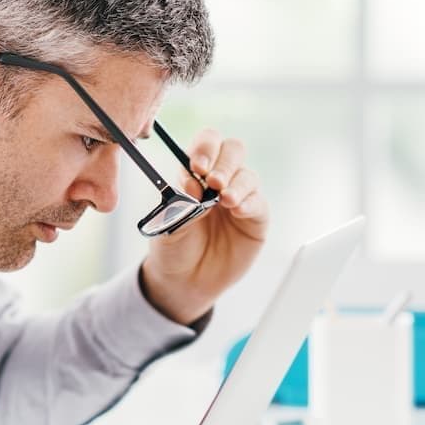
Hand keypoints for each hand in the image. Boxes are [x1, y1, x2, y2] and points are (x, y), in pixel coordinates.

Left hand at [141, 128, 268, 323]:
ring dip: (236, 184)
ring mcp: (240, 196)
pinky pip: (258, 202)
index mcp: (195, 172)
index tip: (197, 167)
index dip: (204, 149)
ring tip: (224, 201)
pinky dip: (249, 202)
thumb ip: (180, 205)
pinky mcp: (255, 218)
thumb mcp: (166, 226)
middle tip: (213, 181)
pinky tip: (237, 210)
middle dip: (224, 162)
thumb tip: (196, 187)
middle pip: (233, 150)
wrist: (184, 281)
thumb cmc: (173, 247)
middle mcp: (220, 179)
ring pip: (247, 175)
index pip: (206, 144)